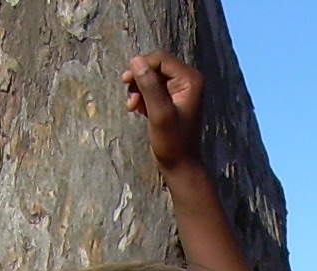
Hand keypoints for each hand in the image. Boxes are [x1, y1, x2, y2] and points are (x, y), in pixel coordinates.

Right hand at [123, 52, 203, 172]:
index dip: (141, 66)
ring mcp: (180, 89)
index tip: (126, 81)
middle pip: (155, 65)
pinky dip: (141, 96)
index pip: (160, 59)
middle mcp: (188, 80)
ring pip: (151, 76)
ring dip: (138, 88)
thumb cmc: (172, 142)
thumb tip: (135, 60)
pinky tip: (137, 109)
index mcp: (190, 80)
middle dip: (139, 79)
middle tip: (129, 97)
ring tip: (132, 106)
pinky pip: (151, 87)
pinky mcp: (171, 98)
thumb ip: (149, 86)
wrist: (179, 164)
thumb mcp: (159, 113)